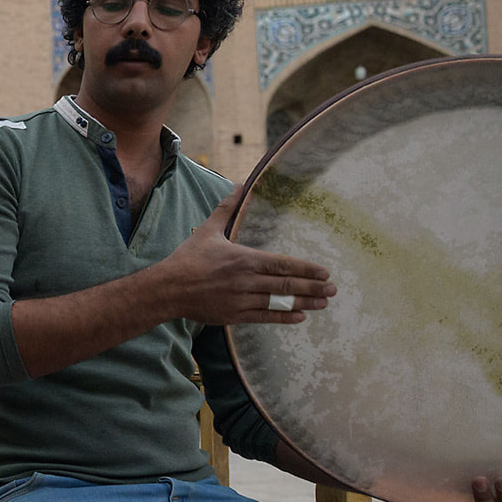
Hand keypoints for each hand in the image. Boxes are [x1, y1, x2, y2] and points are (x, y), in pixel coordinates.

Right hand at [158, 186, 335, 324]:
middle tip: (333, 289)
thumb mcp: (207, 230)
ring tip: (323, 303)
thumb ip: (226, 209)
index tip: (325, 272)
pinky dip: (283, 317)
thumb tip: (238, 184)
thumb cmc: (188, 258)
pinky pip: (264, 317)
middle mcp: (246, 280)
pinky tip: (299, 317)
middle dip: (313, 287)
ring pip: (278, 302)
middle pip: (286, 284)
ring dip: (304, 303)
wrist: (168, 288)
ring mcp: (241, 299)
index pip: (282, 264)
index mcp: (243, 259)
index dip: (306, 269)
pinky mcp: (234, 315)